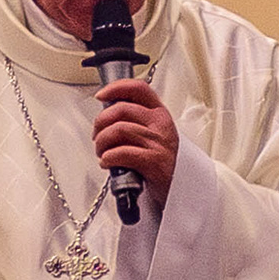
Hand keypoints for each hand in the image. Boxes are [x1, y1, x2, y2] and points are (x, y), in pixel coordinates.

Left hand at [93, 80, 180, 210]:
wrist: (181, 191)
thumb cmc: (162, 163)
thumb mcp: (154, 136)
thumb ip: (136, 122)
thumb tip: (107, 116)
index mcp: (159, 114)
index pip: (138, 88)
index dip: (116, 88)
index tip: (101, 96)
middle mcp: (160, 124)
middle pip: (120, 109)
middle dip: (100, 123)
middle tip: (97, 137)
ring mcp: (158, 142)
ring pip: (117, 130)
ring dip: (102, 143)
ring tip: (102, 153)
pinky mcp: (154, 161)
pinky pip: (121, 153)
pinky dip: (108, 158)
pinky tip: (107, 163)